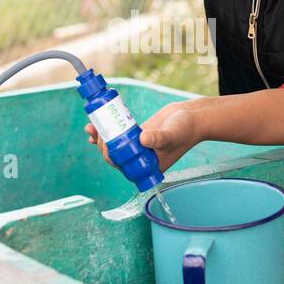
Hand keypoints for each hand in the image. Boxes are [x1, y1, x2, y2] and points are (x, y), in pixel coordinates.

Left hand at [84, 99, 203, 173]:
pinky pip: (119, 135)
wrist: (192, 116)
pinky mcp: (137, 135)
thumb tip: (142, 139)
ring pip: (114, 146)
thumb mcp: (172, 134)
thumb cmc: (186, 129)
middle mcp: (141, 159)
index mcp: (148, 167)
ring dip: (100, 138)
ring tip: (91, 127)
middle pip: (115, 156)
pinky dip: (107, 131)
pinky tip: (95, 126)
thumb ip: (159, 138)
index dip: (110, 156)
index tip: (105, 142)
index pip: (123, 166)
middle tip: (98, 131)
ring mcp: (138, 147)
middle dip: (102, 145)